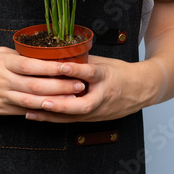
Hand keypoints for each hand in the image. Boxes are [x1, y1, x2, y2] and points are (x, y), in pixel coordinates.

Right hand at [0, 47, 88, 115]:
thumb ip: (15, 56)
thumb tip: (37, 57)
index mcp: (2, 62)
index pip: (31, 65)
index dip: (52, 67)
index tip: (69, 66)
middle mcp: (3, 80)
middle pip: (36, 85)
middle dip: (60, 86)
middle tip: (79, 84)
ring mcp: (0, 97)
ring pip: (31, 101)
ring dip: (53, 101)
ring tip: (72, 100)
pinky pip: (21, 111)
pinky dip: (38, 111)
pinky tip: (52, 110)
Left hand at [20, 54, 154, 122]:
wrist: (142, 89)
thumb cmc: (121, 73)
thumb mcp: (104, 62)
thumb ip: (83, 61)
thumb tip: (58, 53)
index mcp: (106, 76)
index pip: (91, 73)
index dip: (76, 70)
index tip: (60, 66)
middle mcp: (103, 96)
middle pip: (83, 104)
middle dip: (61, 104)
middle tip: (43, 100)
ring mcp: (99, 110)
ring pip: (74, 116)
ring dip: (52, 114)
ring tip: (31, 111)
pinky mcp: (94, 119)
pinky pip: (72, 120)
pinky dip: (54, 118)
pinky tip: (37, 115)